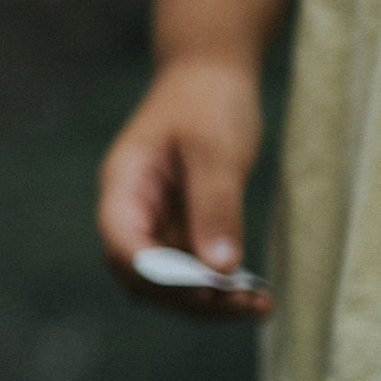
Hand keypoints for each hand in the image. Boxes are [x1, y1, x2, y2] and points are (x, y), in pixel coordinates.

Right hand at [97, 56, 272, 318]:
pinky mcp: (179, 228)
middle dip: (187, 297)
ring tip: (257, 304)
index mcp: (123, 186)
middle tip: (243, 304)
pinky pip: (190, 269)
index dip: (157, 275)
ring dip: (206, 299)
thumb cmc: (207, 102)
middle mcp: (131, 212)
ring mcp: (154, 222)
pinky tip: (253, 291)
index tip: (207, 288)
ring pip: (166, 281)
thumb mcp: (216, 150)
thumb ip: (215, 207)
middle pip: (141, 276)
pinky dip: (218, 285)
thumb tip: (219, 269)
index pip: (123, 245)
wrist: (210, 75)